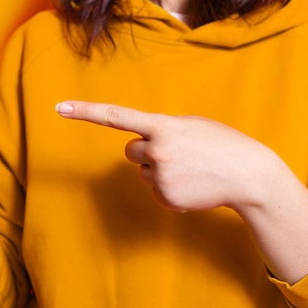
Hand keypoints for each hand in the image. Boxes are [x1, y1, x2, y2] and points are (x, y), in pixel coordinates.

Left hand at [56, 101, 279, 212]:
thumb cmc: (221, 144)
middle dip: (147, 152)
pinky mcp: (166, 198)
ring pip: (143, 173)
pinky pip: (155, 192)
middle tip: (177, 154)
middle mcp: (156, 150)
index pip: (116, 116)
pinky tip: (192, 186)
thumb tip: (142, 147)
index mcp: (162, 125)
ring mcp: (160, 176)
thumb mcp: (191, 125)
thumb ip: (162, 130)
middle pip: (131, 152)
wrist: (249, 175)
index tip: (59, 108)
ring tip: (190, 170)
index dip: (86, 112)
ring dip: (160, 172)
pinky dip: (170, 190)